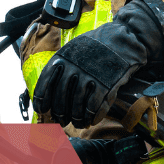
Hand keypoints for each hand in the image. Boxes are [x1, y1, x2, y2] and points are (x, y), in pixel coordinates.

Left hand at [32, 0, 163, 127]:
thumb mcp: (72, 50)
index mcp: (61, 59)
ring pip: (77, 106)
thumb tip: (48, 88)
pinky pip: (94, 107)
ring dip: (77, 118)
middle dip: (60, 114)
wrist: (121, 39)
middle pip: (60, 100)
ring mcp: (89, 77)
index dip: (42, 101)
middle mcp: (73, 69)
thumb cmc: (95, 46)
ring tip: (78, 123)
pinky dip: (92, 116)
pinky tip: (91, 120)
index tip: (43, 110)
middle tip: (62, 120)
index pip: (44, 85)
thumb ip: (60, 67)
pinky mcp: (106, 85)